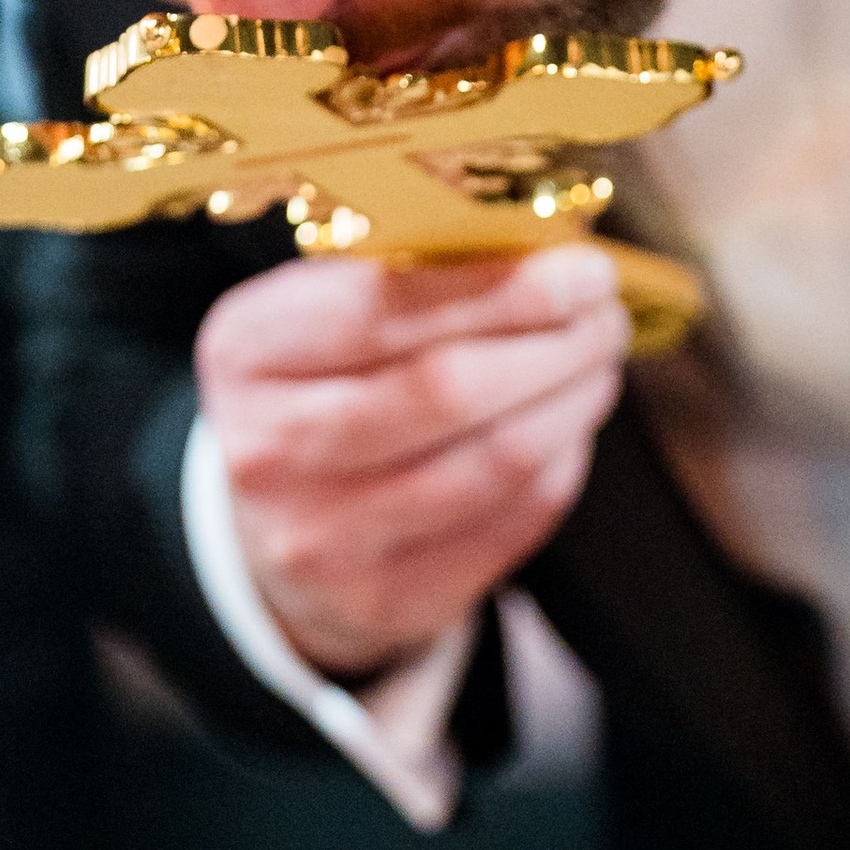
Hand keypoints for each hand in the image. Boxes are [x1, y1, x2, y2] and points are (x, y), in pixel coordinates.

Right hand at [195, 248, 628, 679]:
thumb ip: (415, 277)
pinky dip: (561, 467)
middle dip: (554, 343)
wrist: (275, 532)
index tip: (583, 268)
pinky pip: (512, 522)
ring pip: (494, 461)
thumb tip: (551, 249)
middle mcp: (267, 450)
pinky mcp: (385, 600)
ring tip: (598, 367)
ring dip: (572, 403)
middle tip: (603, 316)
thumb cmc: (322, 393)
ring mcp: (321, 539)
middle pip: (448, 388)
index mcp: (246, 351)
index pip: (386, 307)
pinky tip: (571, 430)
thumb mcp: (325, 317)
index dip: (503, 286)